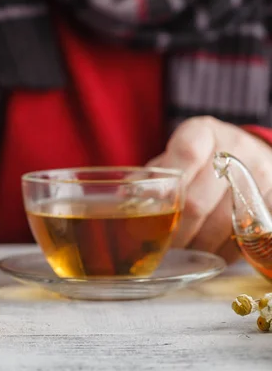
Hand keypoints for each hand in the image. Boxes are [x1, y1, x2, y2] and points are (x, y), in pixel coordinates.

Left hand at [147, 116, 271, 262]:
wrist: (249, 155)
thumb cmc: (198, 161)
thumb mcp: (174, 156)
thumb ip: (153, 176)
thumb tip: (126, 200)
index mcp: (203, 133)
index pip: (185, 155)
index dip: (166, 186)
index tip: (150, 209)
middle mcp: (235, 150)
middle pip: (198, 202)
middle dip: (175, 231)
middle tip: (162, 245)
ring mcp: (259, 176)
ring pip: (221, 225)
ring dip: (197, 246)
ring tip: (182, 251)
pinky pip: (245, 237)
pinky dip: (223, 250)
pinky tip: (208, 251)